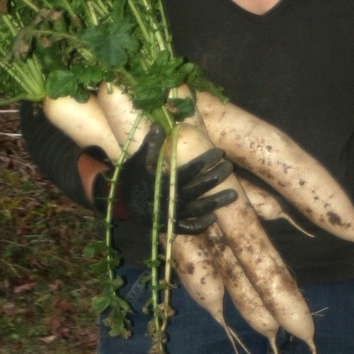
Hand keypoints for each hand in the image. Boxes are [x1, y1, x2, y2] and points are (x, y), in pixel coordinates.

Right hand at [111, 124, 237, 233]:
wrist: (119, 203)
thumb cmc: (131, 179)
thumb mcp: (137, 160)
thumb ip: (149, 145)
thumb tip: (158, 125)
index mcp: (163, 182)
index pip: (190, 170)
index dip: (205, 161)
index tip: (219, 152)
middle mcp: (170, 199)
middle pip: (198, 188)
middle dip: (215, 178)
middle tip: (230, 168)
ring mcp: (171, 215)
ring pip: (198, 209)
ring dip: (216, 202)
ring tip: (234, 194)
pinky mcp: (169, 226)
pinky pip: (187, 228)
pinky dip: (200, 225)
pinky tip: (213, 218)